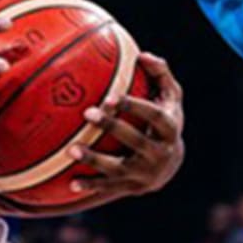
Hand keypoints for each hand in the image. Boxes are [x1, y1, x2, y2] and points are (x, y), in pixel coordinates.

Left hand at [67, 53, 185, 200]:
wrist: (170, 163)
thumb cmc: (164, 118)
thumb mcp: (170, 96)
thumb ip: (160, 73)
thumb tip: (141, 54)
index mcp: (169, 128)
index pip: (153, 115)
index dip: (133, 106)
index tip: (111, 97)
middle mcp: (160, 153)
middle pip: (135, 140)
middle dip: (112, 126)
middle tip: (88, 112)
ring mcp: (146, 173)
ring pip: (119, 168)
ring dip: (94, 160)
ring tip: (71, 150)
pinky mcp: (132, 187)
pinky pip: (109, 188)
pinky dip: (90, 186)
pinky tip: (71, 184)